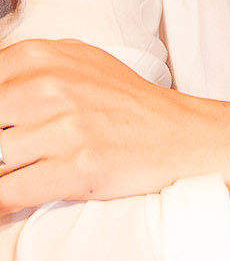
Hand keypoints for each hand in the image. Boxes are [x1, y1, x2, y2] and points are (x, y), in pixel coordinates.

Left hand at [0, 38, 229, 212]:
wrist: (180, 136)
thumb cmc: (125, 104)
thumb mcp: (76, 65)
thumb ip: (27, 71)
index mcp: (43, 57)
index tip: (5, 128)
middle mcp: (51, 85)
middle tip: (10, 153)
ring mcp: (65, 127)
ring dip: (2, 171)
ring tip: (18, 171)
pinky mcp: (77, 167)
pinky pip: (8, 193)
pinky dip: (1, 204)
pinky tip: (8, 203)